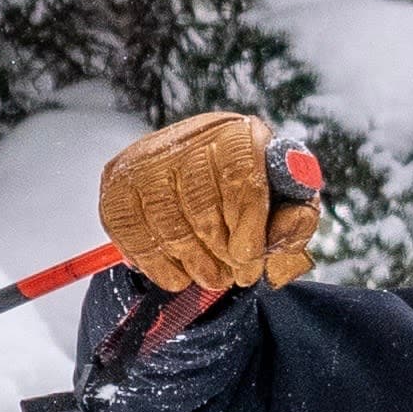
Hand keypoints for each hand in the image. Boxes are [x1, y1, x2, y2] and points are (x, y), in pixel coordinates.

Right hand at [97, 111, 321, 297]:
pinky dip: (156, 264)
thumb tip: (290, 223)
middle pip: (201, 207)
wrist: (201, 182)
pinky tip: (177, 273)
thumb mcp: (283, 207)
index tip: (248, 263)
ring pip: (167, 224)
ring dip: (191, 264)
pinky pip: (132, 234)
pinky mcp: (117, 182)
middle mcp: (189, 137)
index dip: (247, 229)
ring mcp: (148, 159)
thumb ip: (295, 219)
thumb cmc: (249, 198)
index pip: (241, 179)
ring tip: (208, 276)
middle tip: (229, 277)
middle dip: (219, 255)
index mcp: (237, 135)